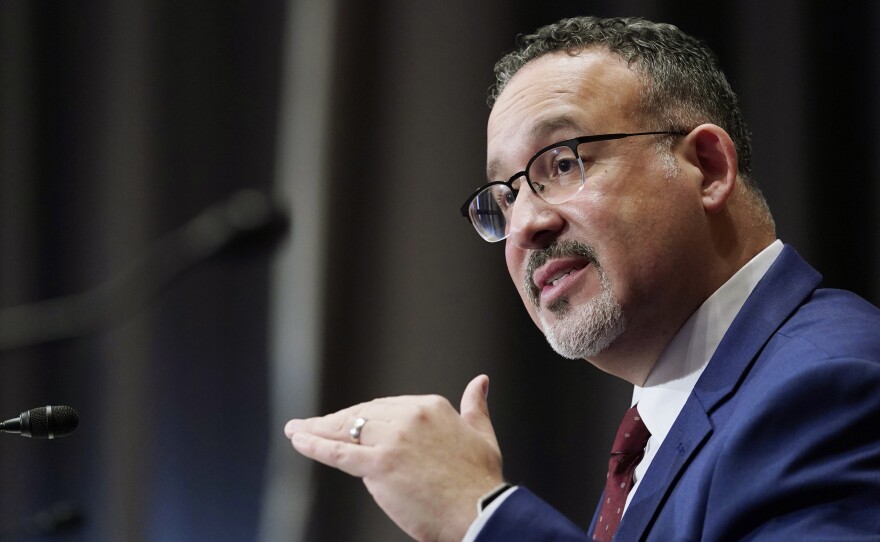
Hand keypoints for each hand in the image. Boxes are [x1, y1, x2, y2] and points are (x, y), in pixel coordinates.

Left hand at [285, 374, 503, 541]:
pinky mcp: (380, 466)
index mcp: (429, 407)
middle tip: (312, 426)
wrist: (480, 512)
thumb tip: (480, 382)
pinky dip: (314, 445)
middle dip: (335, 422)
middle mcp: (408, 417)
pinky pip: (338, 453)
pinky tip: (300, 440)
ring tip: (298, 430)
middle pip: (361, 416)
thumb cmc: (481, 481)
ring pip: (346, 431)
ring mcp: (392, 440)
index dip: (361, 417)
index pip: (384, 406)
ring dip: (317, 430)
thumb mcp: (481, 434)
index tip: (348, 422)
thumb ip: (475, 406)